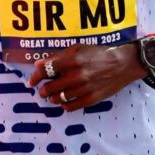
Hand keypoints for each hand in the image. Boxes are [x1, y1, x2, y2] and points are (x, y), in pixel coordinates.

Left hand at [26, 43, 148, 111]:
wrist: (123, 64)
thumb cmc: (99, 54)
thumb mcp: (78, 48)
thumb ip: (58, 56)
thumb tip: (39, 64)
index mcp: (73, 60)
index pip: (47, 70)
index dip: (36, 77)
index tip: (31, 82)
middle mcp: (77, 75)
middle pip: (51, 87)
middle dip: (43, 91)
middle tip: (43, 91)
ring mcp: (85, 88)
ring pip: (60, 98)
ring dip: (53, 98)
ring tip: (53, 96)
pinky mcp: (92, 99)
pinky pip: (72, 107)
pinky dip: (65, 106)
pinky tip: (64, 102)